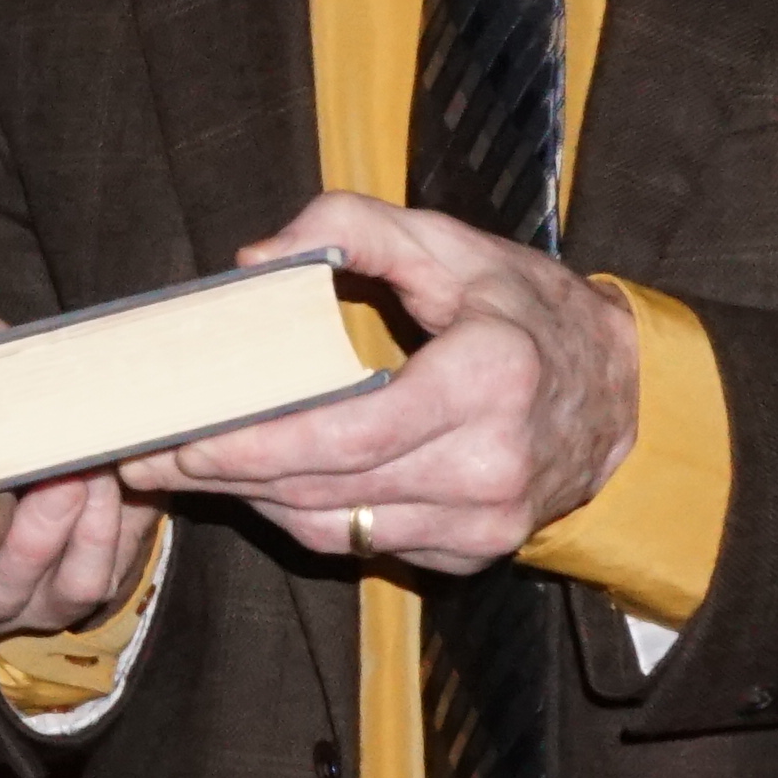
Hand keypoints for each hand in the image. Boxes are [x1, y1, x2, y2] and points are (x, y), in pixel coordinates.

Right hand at [0, 290, 151, 636]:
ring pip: (20, 589)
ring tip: (84, 474)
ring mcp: (5, 598)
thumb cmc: (13, 404)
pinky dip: (98, 538)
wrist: (77, 435)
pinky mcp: (65, 599)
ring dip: (56, 532)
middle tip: (44, 473)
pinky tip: (111, 489)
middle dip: (8, 530)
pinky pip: (80, 585)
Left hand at [130, 192, 636, 577]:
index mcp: (487, 379)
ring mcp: (486, 520)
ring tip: (195, 471)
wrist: (626, 394)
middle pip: (327, 490)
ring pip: (337, 528)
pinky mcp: (475, 551)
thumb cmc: (529, 310)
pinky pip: (366, 544)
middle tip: (151, 457)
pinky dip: (309, 515)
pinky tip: (268, 486)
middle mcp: (490, 463)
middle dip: (227, 478)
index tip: (179, 441)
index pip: (345, 436)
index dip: (252, 447)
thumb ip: (353, 226)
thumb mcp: (454, 244)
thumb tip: (255, 260)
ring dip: (256, 502)